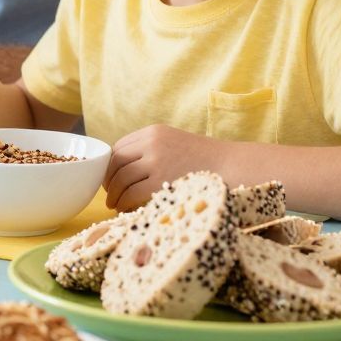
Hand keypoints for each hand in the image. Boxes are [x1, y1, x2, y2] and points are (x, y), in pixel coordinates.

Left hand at [104, 125, 228, 210]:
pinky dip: (124, 203)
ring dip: (114, 194)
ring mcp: (157, 162)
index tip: (109, 178)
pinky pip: (132, 194)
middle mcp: (152, 144)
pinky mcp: (162, 182)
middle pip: (116, 163)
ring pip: (121, 179)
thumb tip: (120, 171)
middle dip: (109, 181)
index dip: (110, 165)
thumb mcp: (174, 144)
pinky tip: (125, 209)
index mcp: (154, 132)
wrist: (231, 167)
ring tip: (115, 204)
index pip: (118, 147)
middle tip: (109, 194)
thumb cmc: (203, 161)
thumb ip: (149, 151)